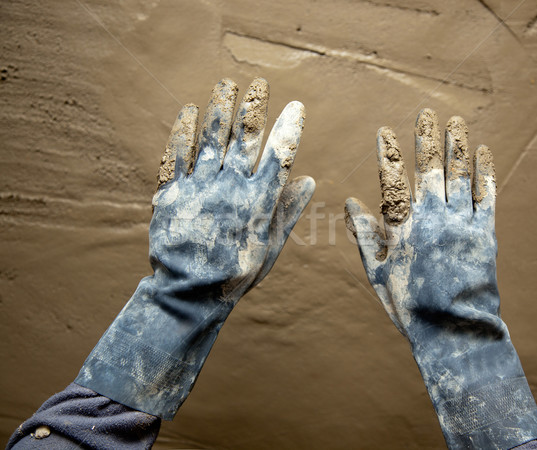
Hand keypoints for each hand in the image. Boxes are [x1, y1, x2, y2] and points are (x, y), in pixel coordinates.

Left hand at [152, 78, 314, 301]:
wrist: (187, 293)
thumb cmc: (235, 273)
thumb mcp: (269, 247)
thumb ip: (287, 212)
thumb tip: (309, 180)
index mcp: (258, 203)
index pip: (279, 157)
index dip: (289, 129)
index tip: (296, 107)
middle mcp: (230, 189)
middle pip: (244, 139)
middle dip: (253, 108)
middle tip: (259, 84)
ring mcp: (199, 188)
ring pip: (211, 140)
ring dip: (220, 109)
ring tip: (226, 84)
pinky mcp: (172, 193)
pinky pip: (177, 155)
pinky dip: (183, 131)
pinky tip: (189, 110)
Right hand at [345, 109, 497, 338]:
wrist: (454, 331)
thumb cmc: (410, 306)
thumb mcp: (379, 273)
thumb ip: (365, 236)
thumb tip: (350, 203)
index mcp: (402, 230)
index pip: (392, 181)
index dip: (388, 153)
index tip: (384, 130)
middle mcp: (431, 220)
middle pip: (429, 170)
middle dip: (427, 139)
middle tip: (426, 113)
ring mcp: (460, 225)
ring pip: (458, 176)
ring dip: (457, 146)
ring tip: (456, 121)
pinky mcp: (484, 234)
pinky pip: (485, 196)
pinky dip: (484, 172)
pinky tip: (483, 151)